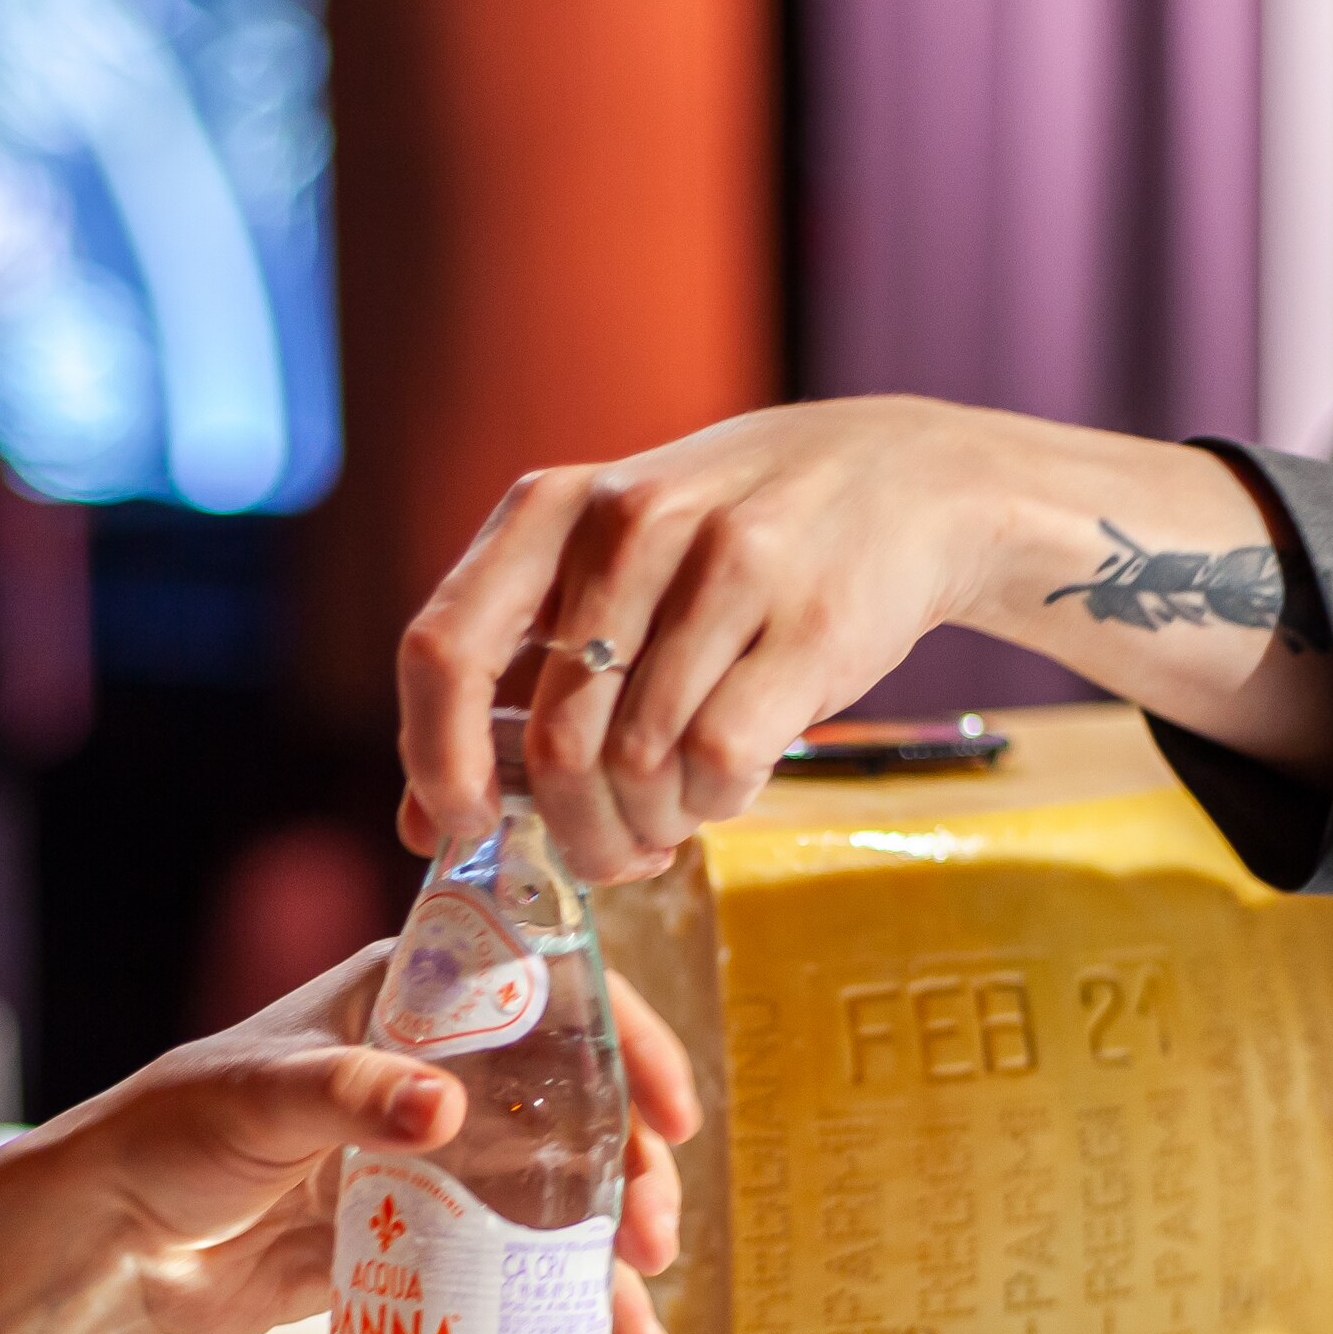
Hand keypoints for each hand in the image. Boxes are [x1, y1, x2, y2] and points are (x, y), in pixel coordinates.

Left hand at [100, 944, 697, 1333]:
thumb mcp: (261, 1093)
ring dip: (602, 1264)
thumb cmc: (174, 1132)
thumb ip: (352, 1096)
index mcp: (408, 1005)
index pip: (547, 1000)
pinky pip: (501, 1279)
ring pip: (548, 1208)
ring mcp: (428, 1169)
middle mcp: (433, 1079)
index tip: (670, 1114)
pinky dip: (550, 1318)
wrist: (116, 1242)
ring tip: (634, 1332)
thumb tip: (445, 1111)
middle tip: (652, 1239)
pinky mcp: (413, 1251)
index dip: (626, 1047)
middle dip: (628, 1179)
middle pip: (570, 1116)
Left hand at [397, 400, 1332, 881]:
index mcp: (553, 510)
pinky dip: (714, 804)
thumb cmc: (732, 544)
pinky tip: (728, 784)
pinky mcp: (808, 622)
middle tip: (611, 855)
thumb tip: (424, 828)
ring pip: (640, 766)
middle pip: (554, 742)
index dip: (435, 760)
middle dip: (576, 831)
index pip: (444, 648)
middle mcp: (630, 526)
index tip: (462, 826)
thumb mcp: (613, 567)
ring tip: (675, 815)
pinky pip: (721, 764)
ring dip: (651, 825)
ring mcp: (725, 567)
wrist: (909, 478)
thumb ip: (517, 676)